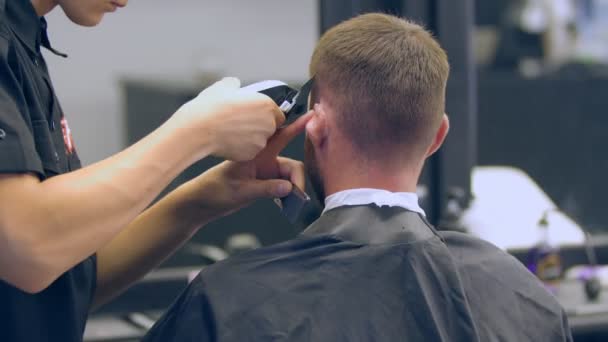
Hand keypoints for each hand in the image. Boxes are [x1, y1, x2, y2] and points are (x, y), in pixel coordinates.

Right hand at [171, 77, 284, 161]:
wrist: (198, 130)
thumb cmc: (210, 108)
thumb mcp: (221, 87)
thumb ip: (233, 85)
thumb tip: (234, 84)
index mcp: (266, 105)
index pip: (277, 113)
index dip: (266, 114)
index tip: (254, 114)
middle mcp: (268, 124)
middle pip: (270, 127)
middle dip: (259, 126)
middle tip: (241, 123)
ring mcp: (260, 142)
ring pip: (260, 140)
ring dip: (250, 137)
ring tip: (231, 132)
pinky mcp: (251, 155)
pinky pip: (249, 151)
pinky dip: (242, 148)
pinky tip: (227, 141)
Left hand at [176, 112, 311, 222]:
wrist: (202, 201)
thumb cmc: (216, 190)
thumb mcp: (241, 191)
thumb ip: (266, 189)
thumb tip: (289, 188)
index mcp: (258, 154)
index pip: (282, 137)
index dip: (298, 126)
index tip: (312, 115)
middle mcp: (264, 160)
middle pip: (292, 166)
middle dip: (297, 181)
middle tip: (296, 197)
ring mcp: (264, 171)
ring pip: (288, 178)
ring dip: (292, 190)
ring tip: (289, 205)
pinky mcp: (263, 182)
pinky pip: (283, 186)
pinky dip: (286, 194)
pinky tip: (283, 205)